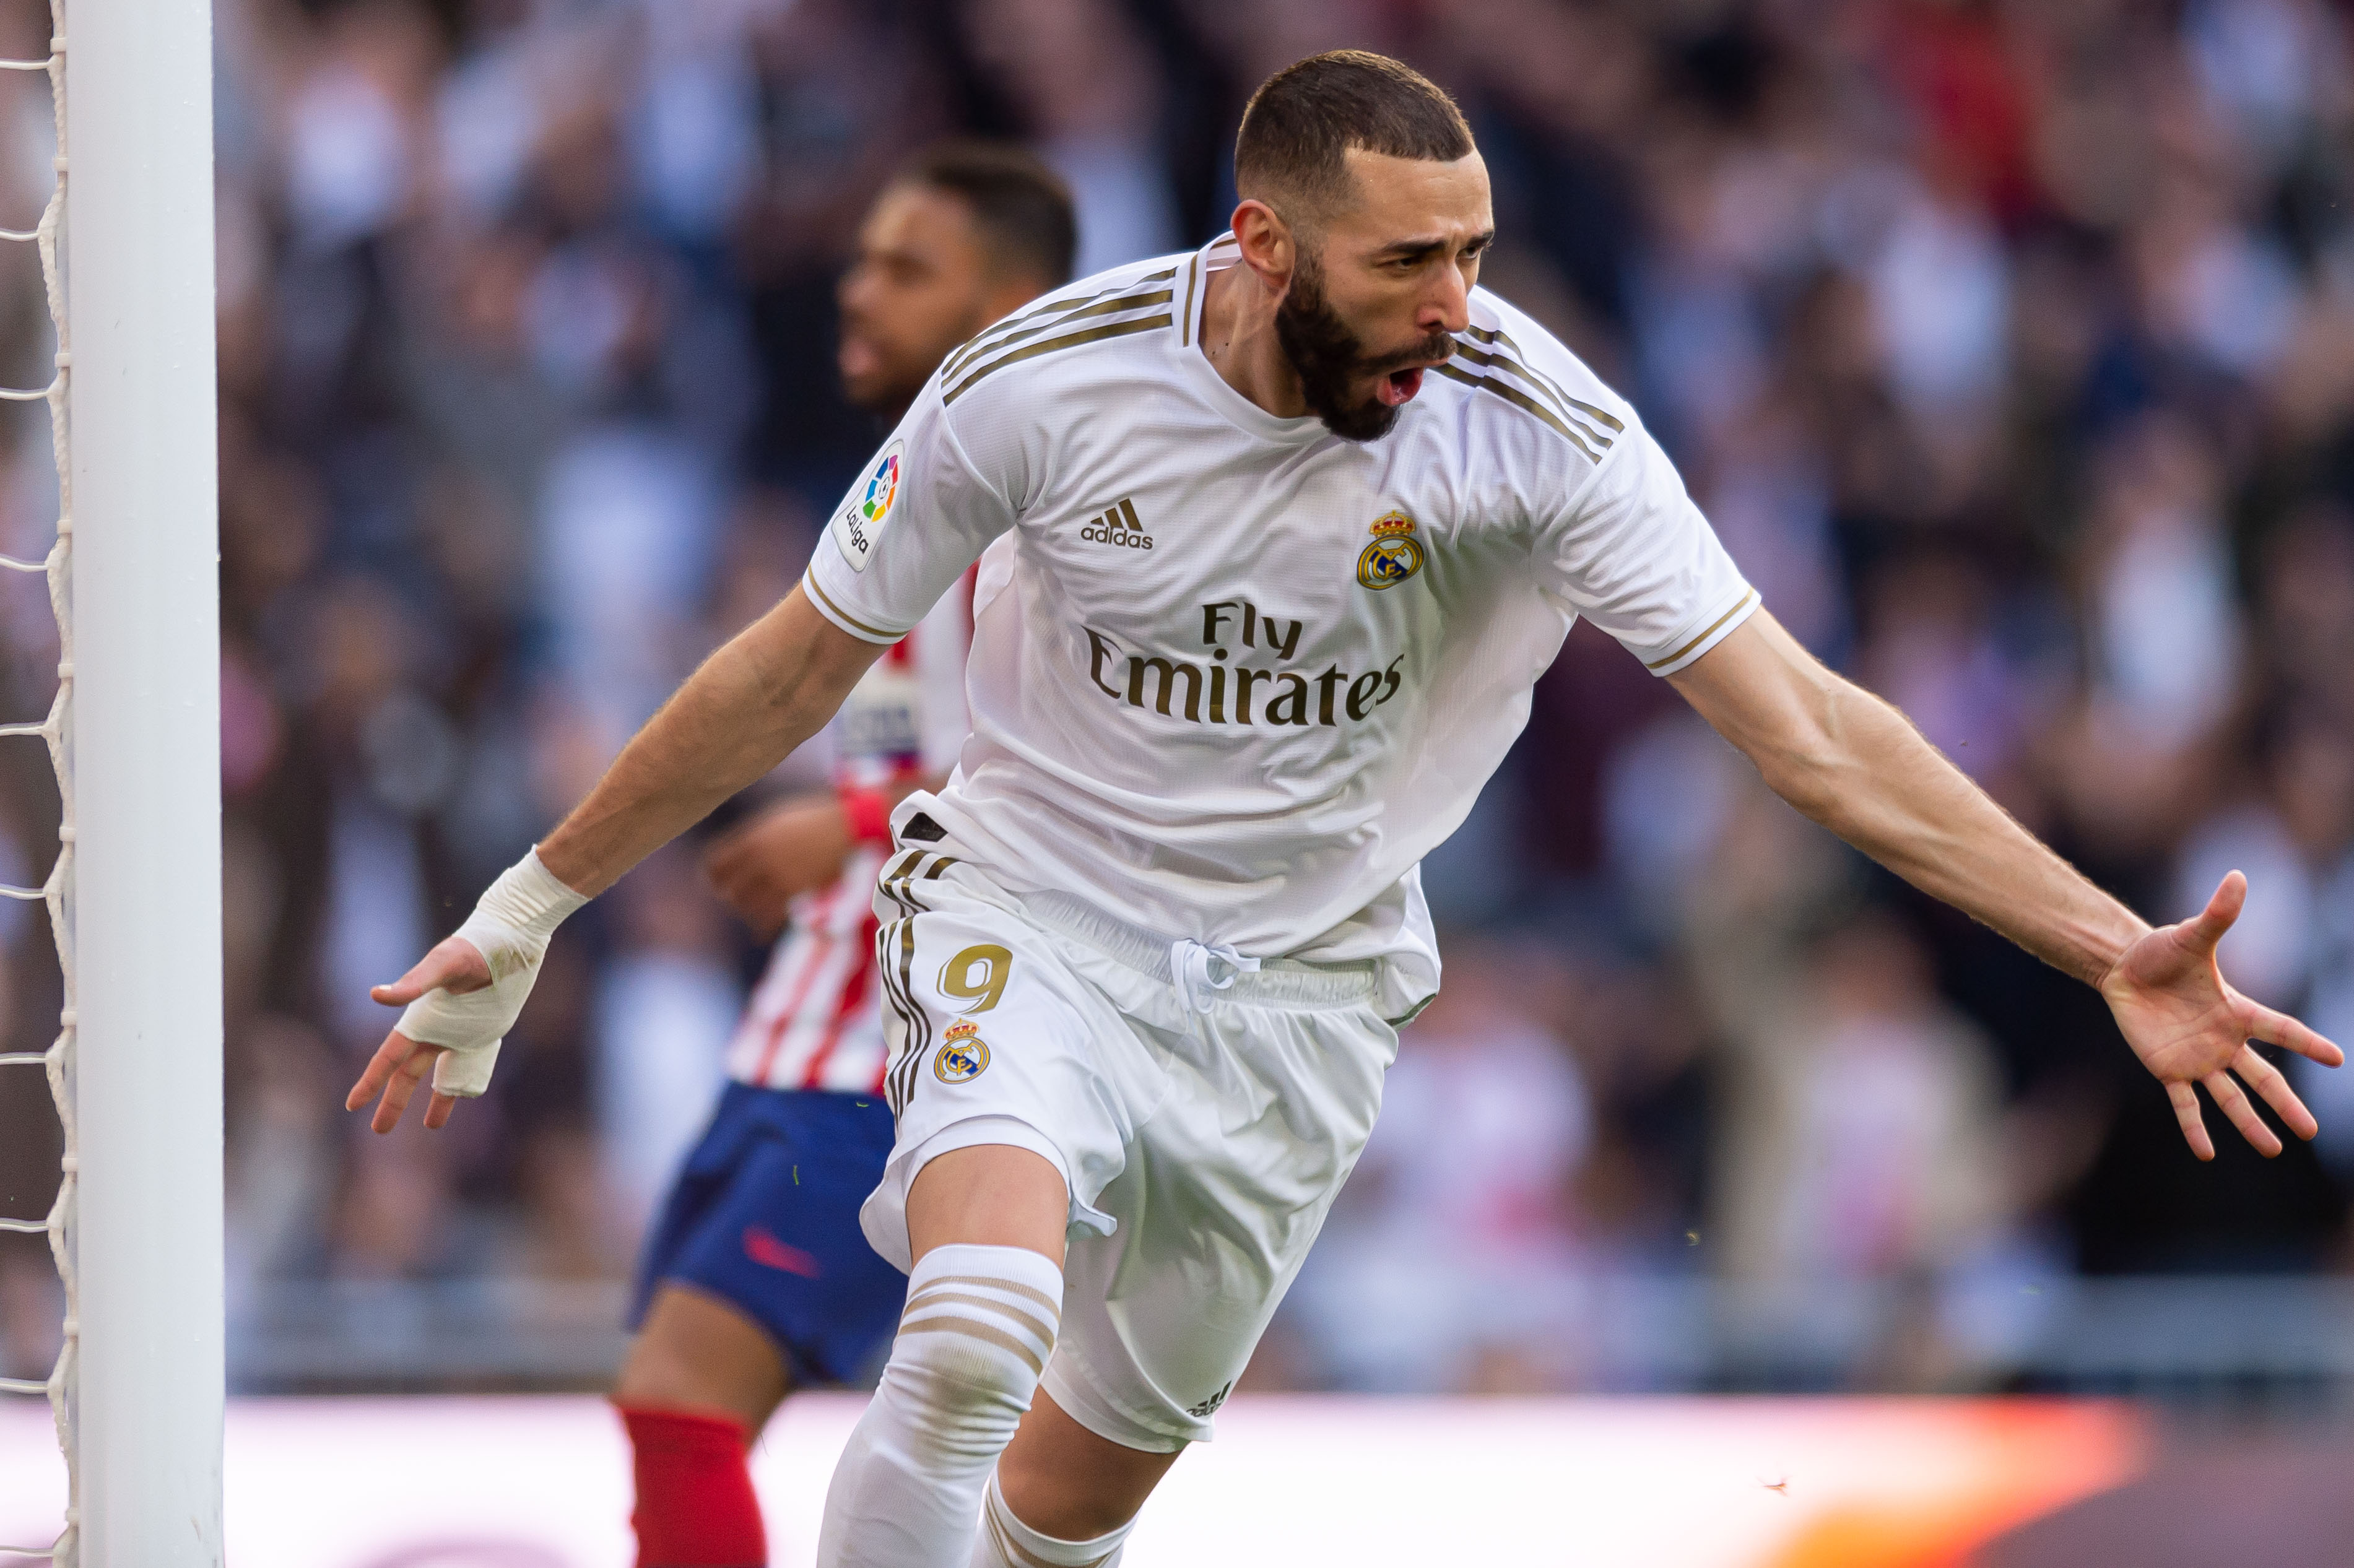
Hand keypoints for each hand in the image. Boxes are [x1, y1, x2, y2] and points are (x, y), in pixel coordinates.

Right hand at [345, 937, 492, 1133]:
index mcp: (419, 1018)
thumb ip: (414, 982)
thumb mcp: (443, 963)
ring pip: (439, 1077)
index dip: (371, 1081)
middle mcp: (436, 1030)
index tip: (352, 1105)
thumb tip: (376, 995)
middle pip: (408, 1075)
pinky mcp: (484, 1034)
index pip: (389, 1057)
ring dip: (433, 1101)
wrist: (510, 941)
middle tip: (378, 1131)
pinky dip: (463, 1085)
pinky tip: (460, 1102)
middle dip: (393, 1102)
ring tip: (429, 1128)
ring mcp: (459, 1035)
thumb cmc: (473, 947)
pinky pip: (470, 1066)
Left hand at [703, 795, 851, 937]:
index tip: (712, 880)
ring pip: (747, 904)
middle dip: (726, 893)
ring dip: (744, 910)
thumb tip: (736, 847)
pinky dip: (761, 929)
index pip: (716, 861)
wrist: (846, 827)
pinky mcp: (796, 892)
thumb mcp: (777, 816)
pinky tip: (759, 934)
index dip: (710, 874)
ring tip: (747, 911)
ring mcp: (778, 876)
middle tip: (728, 897)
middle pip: (729, 886)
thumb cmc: (812, 818)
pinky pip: (770, 917)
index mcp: (753, 837)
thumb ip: (754, 832)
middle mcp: (761, 857)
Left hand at [2100, 871, 2345, 1159]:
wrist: (2124, 968)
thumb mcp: (2192, 934)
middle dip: (2286, 1104)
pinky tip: (2207, 1153)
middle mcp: (2224, 1041)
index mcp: (2237, 1011)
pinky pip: (2185, 1105)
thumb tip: (2238, 876)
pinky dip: (2195, 1128)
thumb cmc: (2162, 951)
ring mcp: (2198, 1058)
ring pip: (2230, 1098)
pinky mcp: (2169, 1069)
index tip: (2338, 1059)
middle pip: (2263, 1078)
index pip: (2280, 1029)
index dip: (2307, 1043)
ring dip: (2250, 1125)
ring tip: (2274, 1150)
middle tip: (2310, 1130)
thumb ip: (2218, 914)